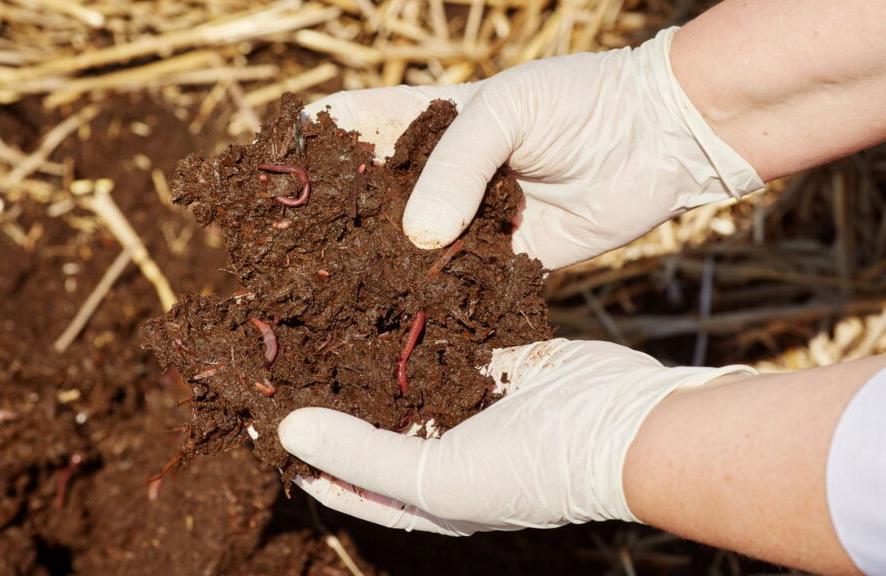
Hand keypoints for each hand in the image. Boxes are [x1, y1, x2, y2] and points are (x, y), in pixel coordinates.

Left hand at [278, 338, 754, 533]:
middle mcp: (442, 448)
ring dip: (372, 348)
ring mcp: (471, 402)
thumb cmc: (534, 471)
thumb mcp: (437, 479)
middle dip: (331, 390)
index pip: (345, 478)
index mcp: (424, 493)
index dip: (304, 455)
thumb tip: (288, 431)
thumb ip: (361, 454)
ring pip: (406, 373)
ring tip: (324, 311)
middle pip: (370, 419)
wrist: (628, 426)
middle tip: (283, 352)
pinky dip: (422, 319)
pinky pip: (449, 338)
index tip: (258, 420)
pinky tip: (388, 288)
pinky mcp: (496, 360)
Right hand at [305, 27, 763, 269]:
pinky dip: (434, 301)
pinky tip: (401, 322)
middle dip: (335, 230)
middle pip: (372, 204)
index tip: (269, 186)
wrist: (659, 137)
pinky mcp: (503, 261)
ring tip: (333, 305)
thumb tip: (415, 239)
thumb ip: (454, 169)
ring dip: (380, 273)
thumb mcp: (504, 112)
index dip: (310, 154)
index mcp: (426, 123)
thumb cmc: (577, 101)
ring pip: (410, 251)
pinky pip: (459, 284)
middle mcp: (439, 177)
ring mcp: (469, 220)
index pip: (351, 133)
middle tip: (290, 265)